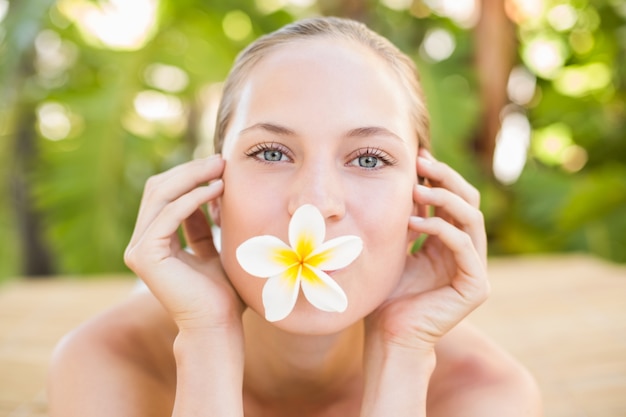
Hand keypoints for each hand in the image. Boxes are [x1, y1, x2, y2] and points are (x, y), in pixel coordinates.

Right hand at [124, 155, 244, 330]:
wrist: (218, 325)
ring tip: (221, 168)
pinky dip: (193, 198)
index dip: (190, 175)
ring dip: (193, 177)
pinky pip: (169, 214)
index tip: (220, 165)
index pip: (164, 194)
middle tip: (221, 159)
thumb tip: (210, 188)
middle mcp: (140, 243)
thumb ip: (205, 223)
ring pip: (160, 195)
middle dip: (191, 171)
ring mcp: (138, 249)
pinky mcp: (144, 255)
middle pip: (158, 189)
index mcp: (154, 241)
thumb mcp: (214, 248)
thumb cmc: (223, 292)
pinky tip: (216, 189)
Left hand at [366, 149, 488, 352]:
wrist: (388, 335)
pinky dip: (441, 229)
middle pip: (468, 202)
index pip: (454, 199)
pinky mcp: (475, 287)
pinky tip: (413, 222)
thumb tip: (409, 182)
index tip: (417, 157)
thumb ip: (408, 218)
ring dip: (445, 198)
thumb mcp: (395, 246)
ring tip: (416, 188)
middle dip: (446, 178)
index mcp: (449, 242)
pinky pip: (464, 247)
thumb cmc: (386, 294)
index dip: (438, 176)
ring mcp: (474, 269)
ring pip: (471, 218)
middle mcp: (466, 252)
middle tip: (422, 162)